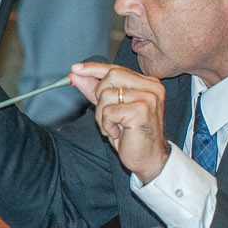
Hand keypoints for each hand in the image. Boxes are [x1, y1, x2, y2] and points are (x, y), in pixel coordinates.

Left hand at [69, 62, 170, 182]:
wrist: (150, 159)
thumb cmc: (133, 135)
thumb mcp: (112, 109)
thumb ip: (96, 91)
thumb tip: (77, 74)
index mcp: (148, 84)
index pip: (116, 69)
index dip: (94, 68)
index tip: (76, 69)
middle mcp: (151, 88)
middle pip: (111, 76)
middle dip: (99, 96)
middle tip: (107, 115)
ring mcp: (148, 98)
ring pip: (107, 95)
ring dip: (102, 115)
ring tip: (113, 127)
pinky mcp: (141, 111)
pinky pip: (109, 111)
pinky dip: (107, 124)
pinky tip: (118, 133)